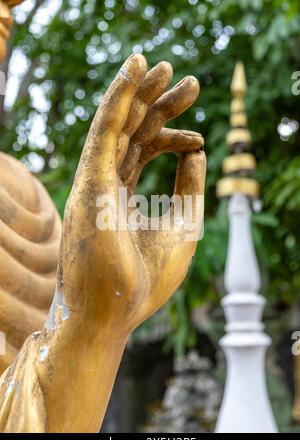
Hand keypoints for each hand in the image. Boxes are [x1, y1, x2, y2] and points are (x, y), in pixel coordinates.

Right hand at [58, 54, 205, 334]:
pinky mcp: (89, 182)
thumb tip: (199, 149)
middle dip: (159, 104)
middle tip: (189, 82)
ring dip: (138, 92)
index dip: (172, 138)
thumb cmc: (146, 279)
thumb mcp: (183, 224)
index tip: (197, 137)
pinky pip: (103, 131)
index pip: (144, 151)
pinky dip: (118, 100)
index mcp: (122, 194)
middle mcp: (105, 182)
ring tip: (163, 66)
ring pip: (117, 125)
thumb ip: (190, 185)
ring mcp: (94, 181)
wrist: (113, 313)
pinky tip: (133, 72)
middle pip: (132, 132)